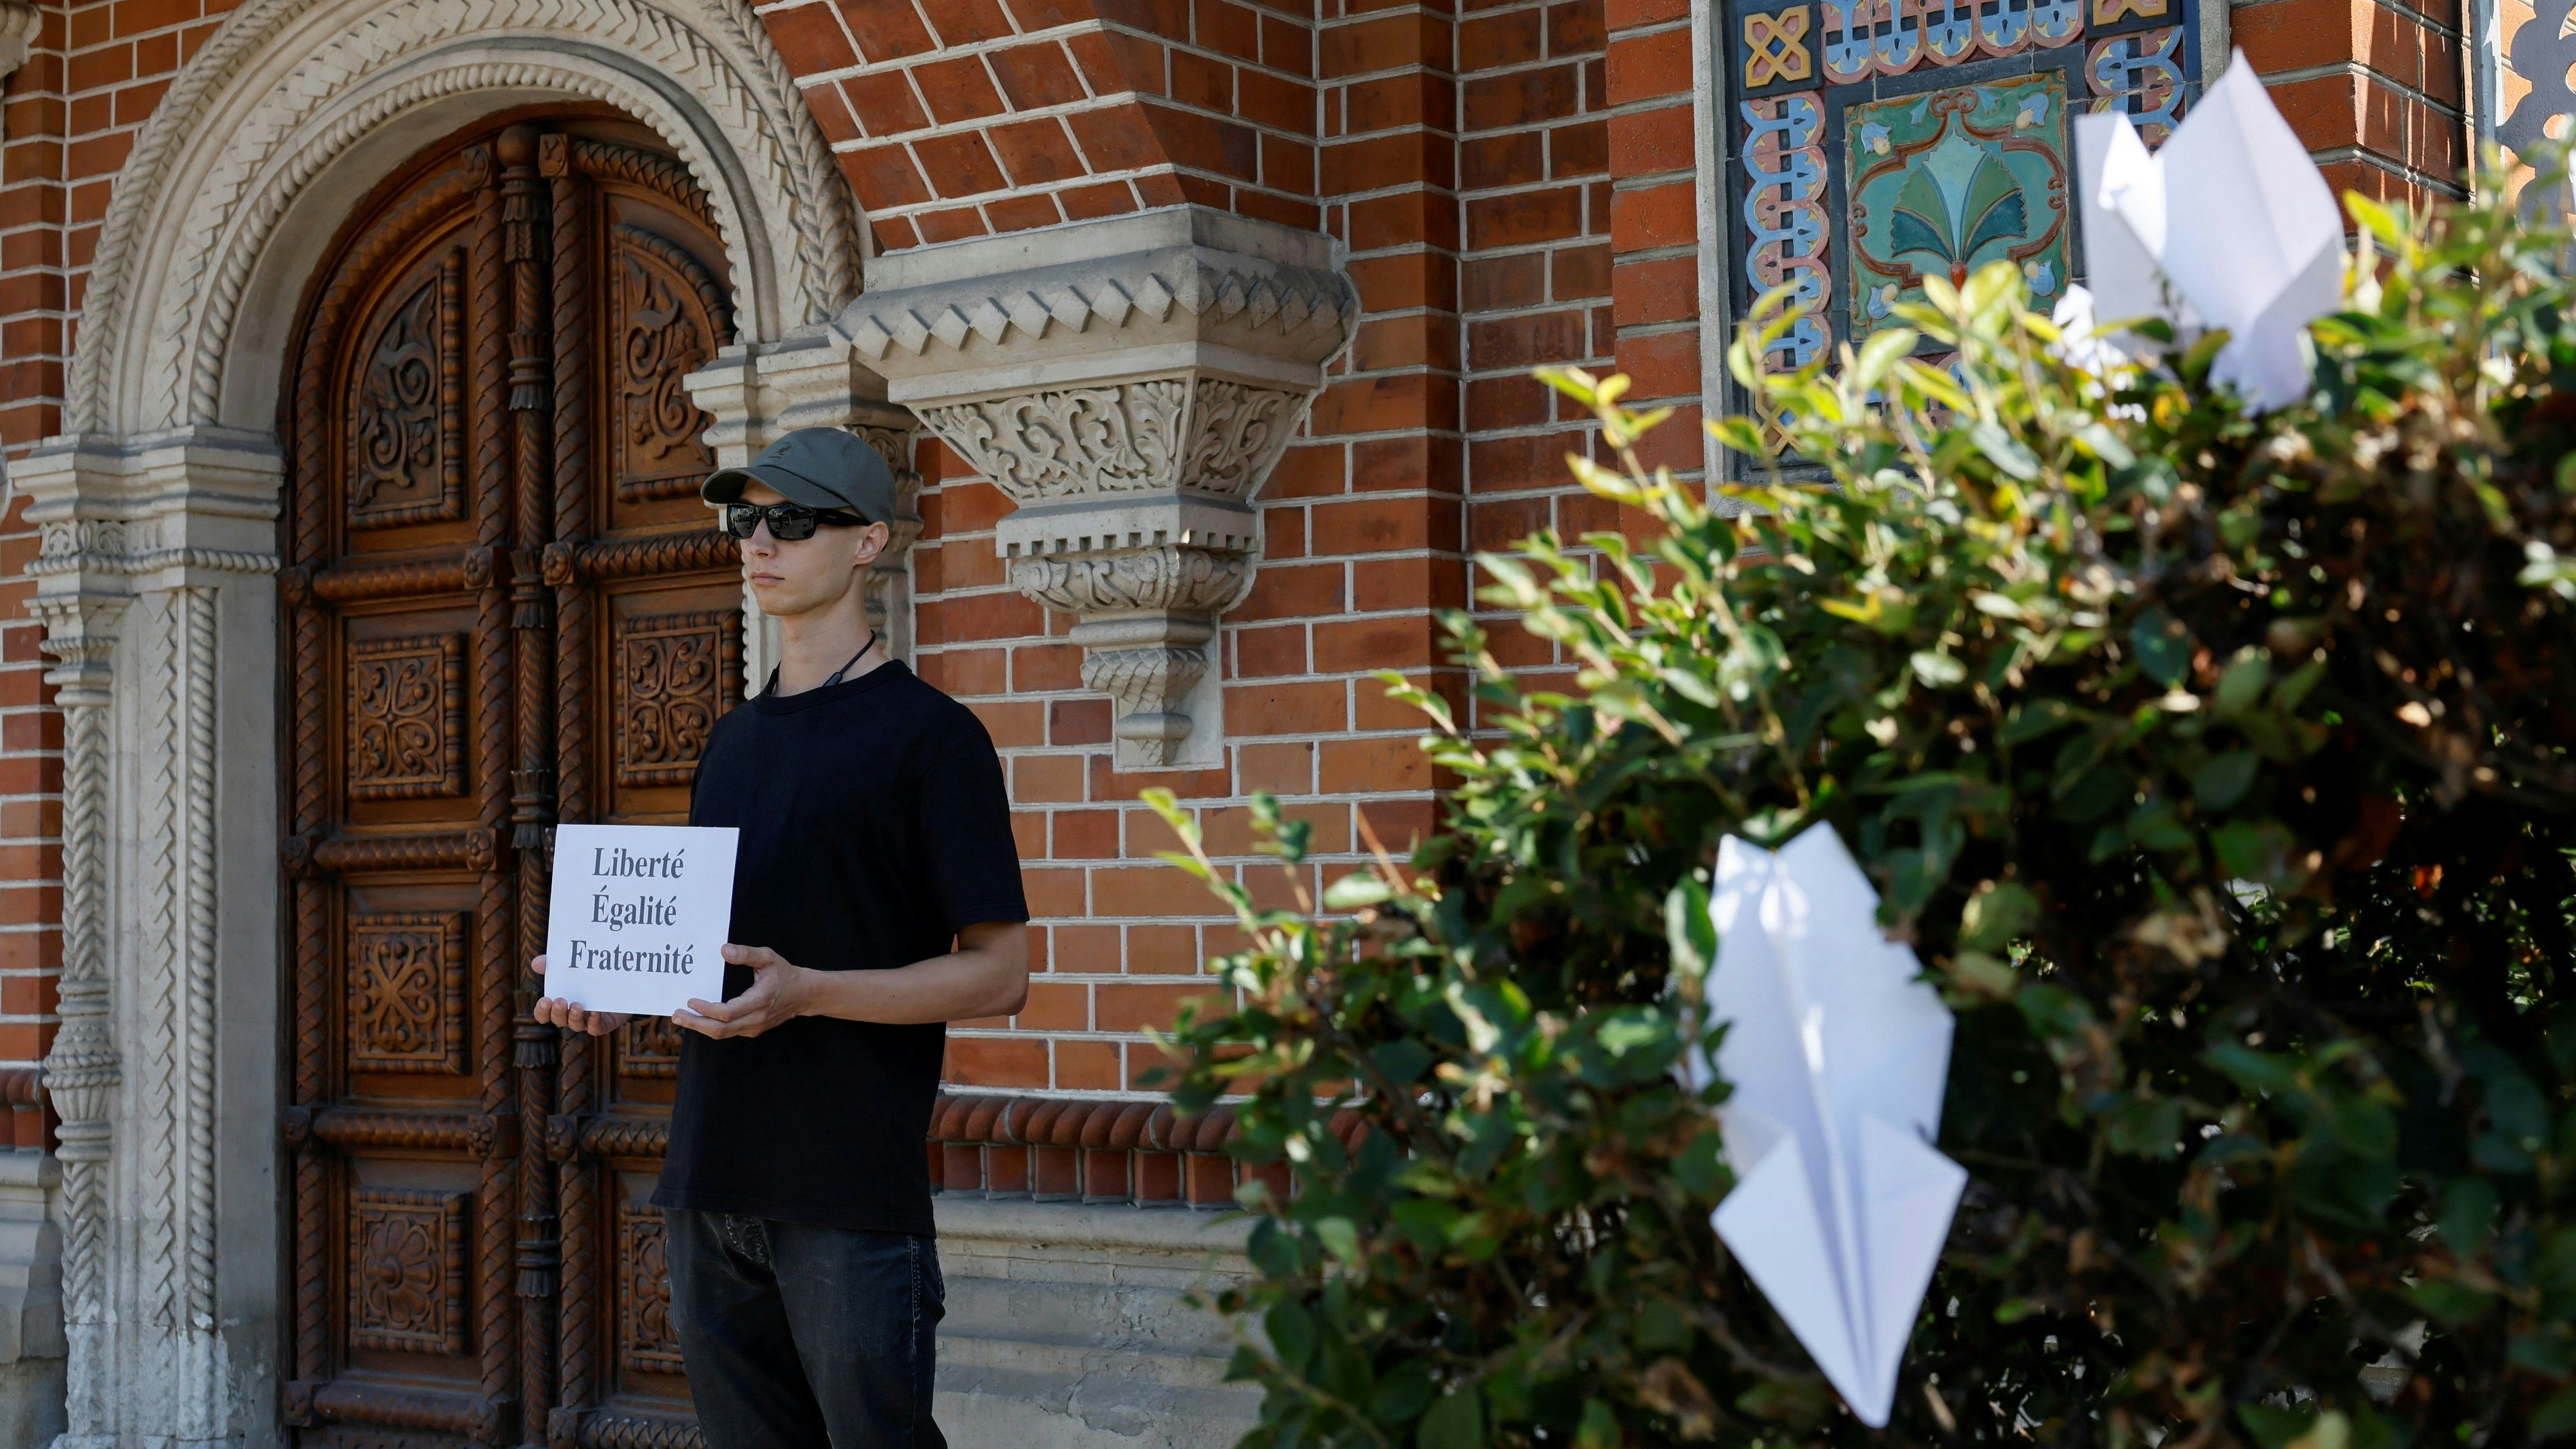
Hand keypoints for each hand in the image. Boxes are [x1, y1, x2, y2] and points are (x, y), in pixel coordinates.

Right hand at [529, 954, 629, 1036]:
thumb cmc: (588, 976)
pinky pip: (596, 1028)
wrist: (619, 982)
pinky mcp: (604, 1024)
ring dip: (574, 1016)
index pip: (544, 1014)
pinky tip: (595, 1011)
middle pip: (559, 1020)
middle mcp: (571, 1015)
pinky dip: (594, 1021)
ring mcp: (587, 1021)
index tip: (544, 1000)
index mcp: (560, 1004)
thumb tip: (535, 963)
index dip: (542, 1011)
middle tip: (559, 1001)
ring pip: (576, 1025)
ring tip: (576, 1005)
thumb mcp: (570, 967)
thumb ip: (552, 964)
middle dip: (557, 1012)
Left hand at [675, 944, 810, 1040]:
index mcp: (759, 1000)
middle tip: (676, 1015)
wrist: (804, 994)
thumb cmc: (784, 973)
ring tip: (683, 1018)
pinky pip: (728, 1032)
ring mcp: (754, 1027)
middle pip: (720, 1029)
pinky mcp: (752, 1030)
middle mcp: (756, 1019)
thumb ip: (746, 953)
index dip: (706, 1009)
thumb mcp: (768, 957)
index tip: (690, 1000)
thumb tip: (723, 950)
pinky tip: (700, 1018)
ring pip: (722, 1034)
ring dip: (701, 1027)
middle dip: (695, 1023)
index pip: (726, 1013)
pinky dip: (711, 1027)